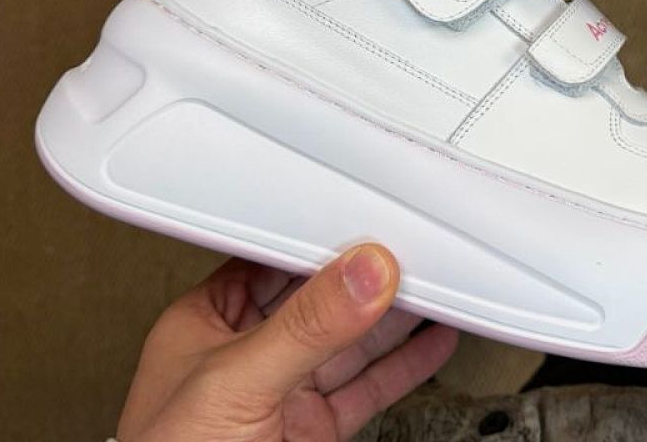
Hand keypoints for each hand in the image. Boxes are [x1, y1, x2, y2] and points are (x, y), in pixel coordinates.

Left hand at [116, 246, 457, 441]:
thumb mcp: (235, 382)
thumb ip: (304, 326)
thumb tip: (361, 273)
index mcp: (207, 324)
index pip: (273, 261)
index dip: (323, 241)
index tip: (371, 225)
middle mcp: (246, 355)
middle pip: (321, 298)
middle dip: (369, 276)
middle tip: (418, 251)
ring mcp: (283, 396)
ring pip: (351, 343)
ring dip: (395, 317)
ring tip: (439, 285)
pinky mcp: (312, 433)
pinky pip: (366, 389)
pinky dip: (403, 366)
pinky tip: (430, 342)